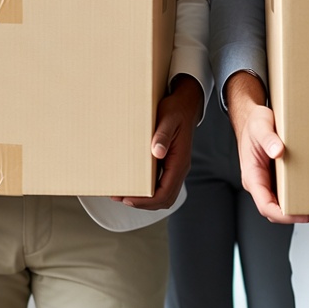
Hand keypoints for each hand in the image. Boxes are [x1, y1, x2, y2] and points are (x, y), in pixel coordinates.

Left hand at [115, 74, 203, 209]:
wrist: (187, 103)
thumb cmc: (177, 110)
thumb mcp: (168, 119)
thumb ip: (163, 135)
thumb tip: (157, 152)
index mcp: (180, 161)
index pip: (165, 192)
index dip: (146, 201)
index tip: (128, 198)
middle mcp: (180, 168)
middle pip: (165, 199)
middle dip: (143, 204)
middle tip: (121, 198)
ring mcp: (176, 167)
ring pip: (164, 195)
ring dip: (146, 200)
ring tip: (124, 194)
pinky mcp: (172, 164)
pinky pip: (162, 185)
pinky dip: (149, 191)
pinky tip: (136, 184)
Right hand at [226, 71, 308, 223]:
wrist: (251, 116)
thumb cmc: (254, 123)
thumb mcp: (260, 127)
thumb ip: (268, 139)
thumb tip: (278, 151)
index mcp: (252, 176)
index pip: (265, 205)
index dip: (282, 214)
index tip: (298, 214)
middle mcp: (258, 181)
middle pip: (273, 209)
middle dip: (293, 215)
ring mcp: (266, 179)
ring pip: (278, 201)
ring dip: (295, 208)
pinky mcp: (273, 174)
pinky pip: (283, 190)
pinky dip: (295, 195)